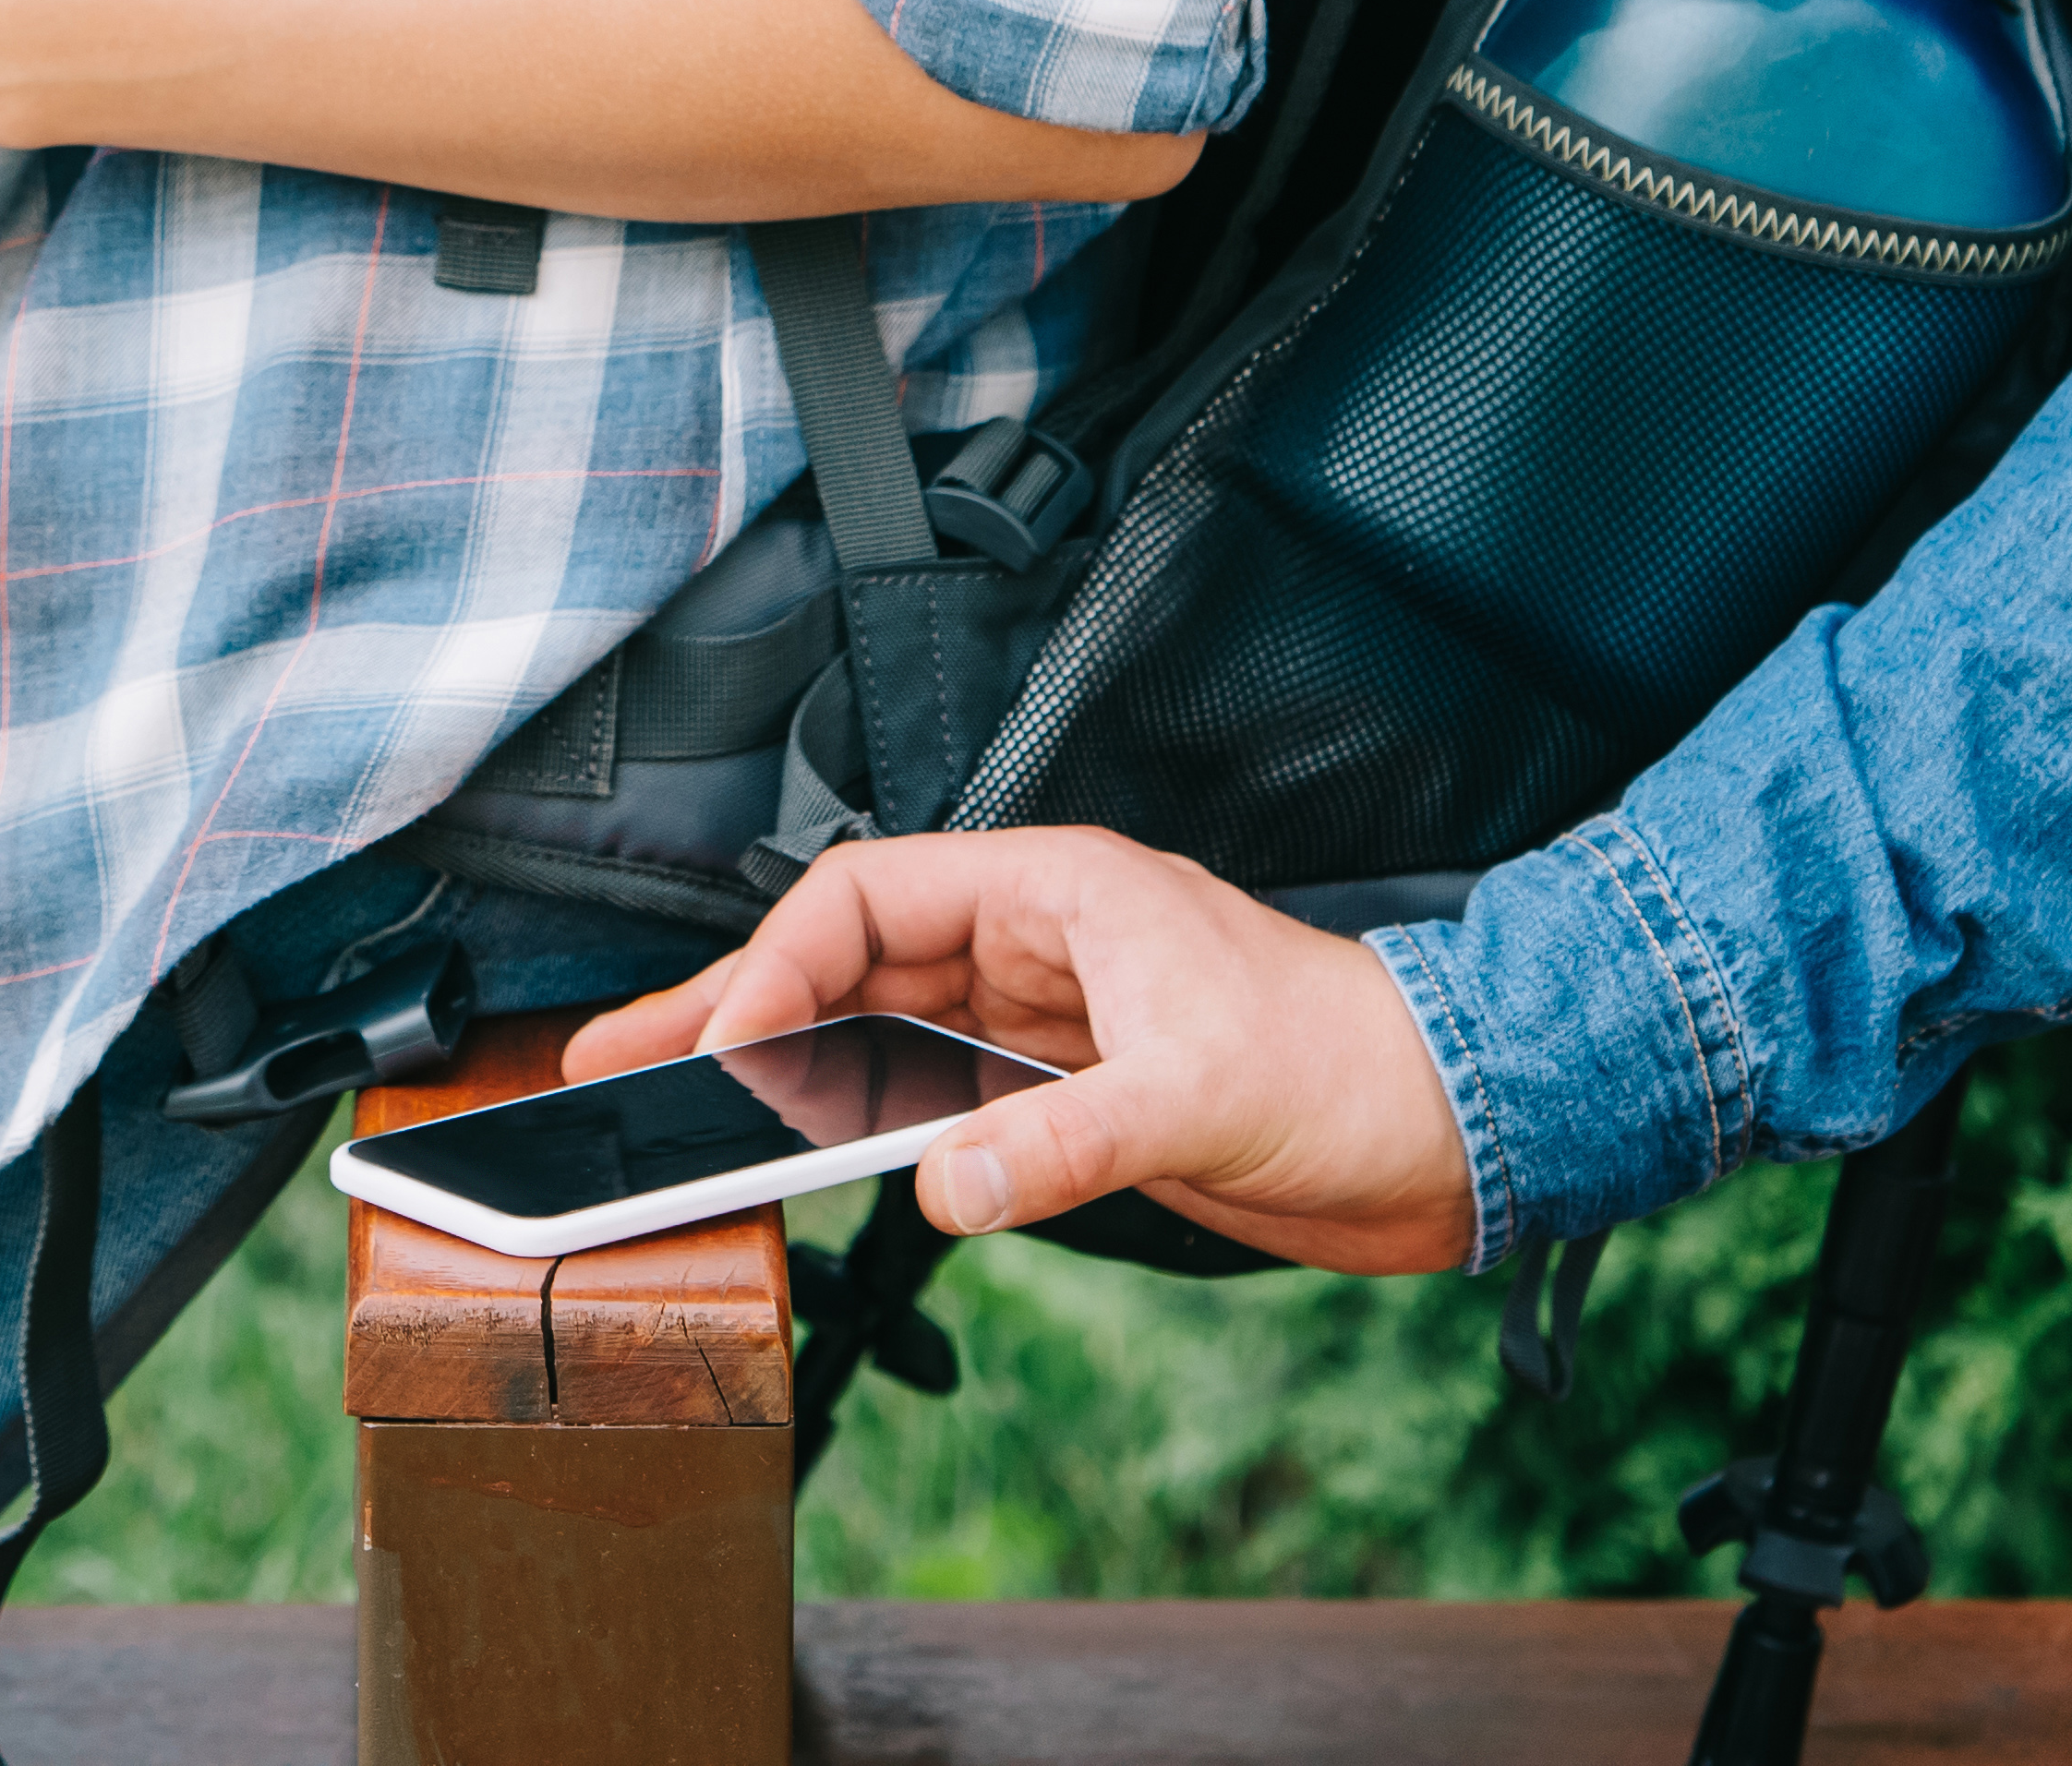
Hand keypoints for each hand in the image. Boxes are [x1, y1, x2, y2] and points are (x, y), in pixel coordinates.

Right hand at [558, 825, 1479, 1268]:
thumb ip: (1062, 1141)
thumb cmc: (1353, 1062)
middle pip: (844, 965)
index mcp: (1054, 890)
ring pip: (872, 1032)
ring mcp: (1043, 1021)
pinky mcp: (1064, 1095)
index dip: (775, 967)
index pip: (866, 900)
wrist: (1454, 1126)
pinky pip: (926, 1099)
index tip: (721, 1045)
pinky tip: (801, 1153)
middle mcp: (1035, 945)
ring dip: (779, 1069)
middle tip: (617, 1058)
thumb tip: (946, 1181)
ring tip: (677, 1110)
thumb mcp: (1197, 1095)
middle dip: (731, 1009)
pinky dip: (853, 1124)